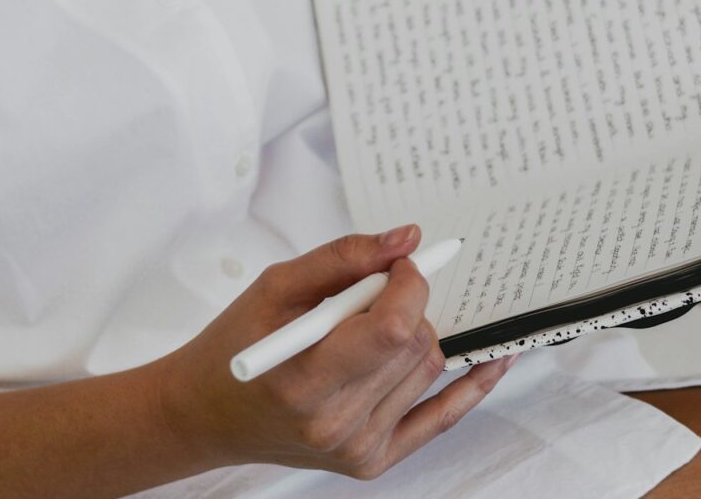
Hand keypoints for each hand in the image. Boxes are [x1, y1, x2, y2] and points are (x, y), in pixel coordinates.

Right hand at [155, 225, 514, 479]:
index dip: (408, 285)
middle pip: (414, 346)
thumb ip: (343, 258)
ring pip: (428, 369)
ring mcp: (356, 448)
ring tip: (371, 330)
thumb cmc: (236, 345)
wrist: (207, 414)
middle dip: (406, 306)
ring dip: (415, 337)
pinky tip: (494, 361)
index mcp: (304, 378)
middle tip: (373, 295)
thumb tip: (407, 239)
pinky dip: (469, 387)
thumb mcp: (276, 286)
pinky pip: (441, 418)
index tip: (400, 265)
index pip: (392, 329)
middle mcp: (334, 423)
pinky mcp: (372, 461)